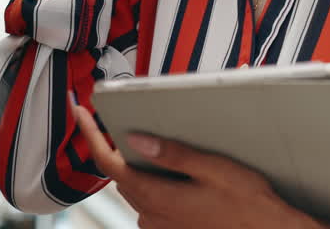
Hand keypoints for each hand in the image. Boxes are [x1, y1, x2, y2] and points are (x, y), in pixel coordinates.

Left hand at [73, 105, 323, 228]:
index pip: (109, 163)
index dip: (90, 135)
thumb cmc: (248, 204)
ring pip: (136, 189)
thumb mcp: (213, 169)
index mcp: (158, 197)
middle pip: (121, 174)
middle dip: (117, 147)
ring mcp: (159, 227)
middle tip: (118, 120)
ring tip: (154, 144)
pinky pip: (151, 203)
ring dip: (139, 167)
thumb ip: (173, 153)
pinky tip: (174, 174)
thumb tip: (137, 139)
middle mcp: (152, 216)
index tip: (80, 113)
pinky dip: (153, 184)